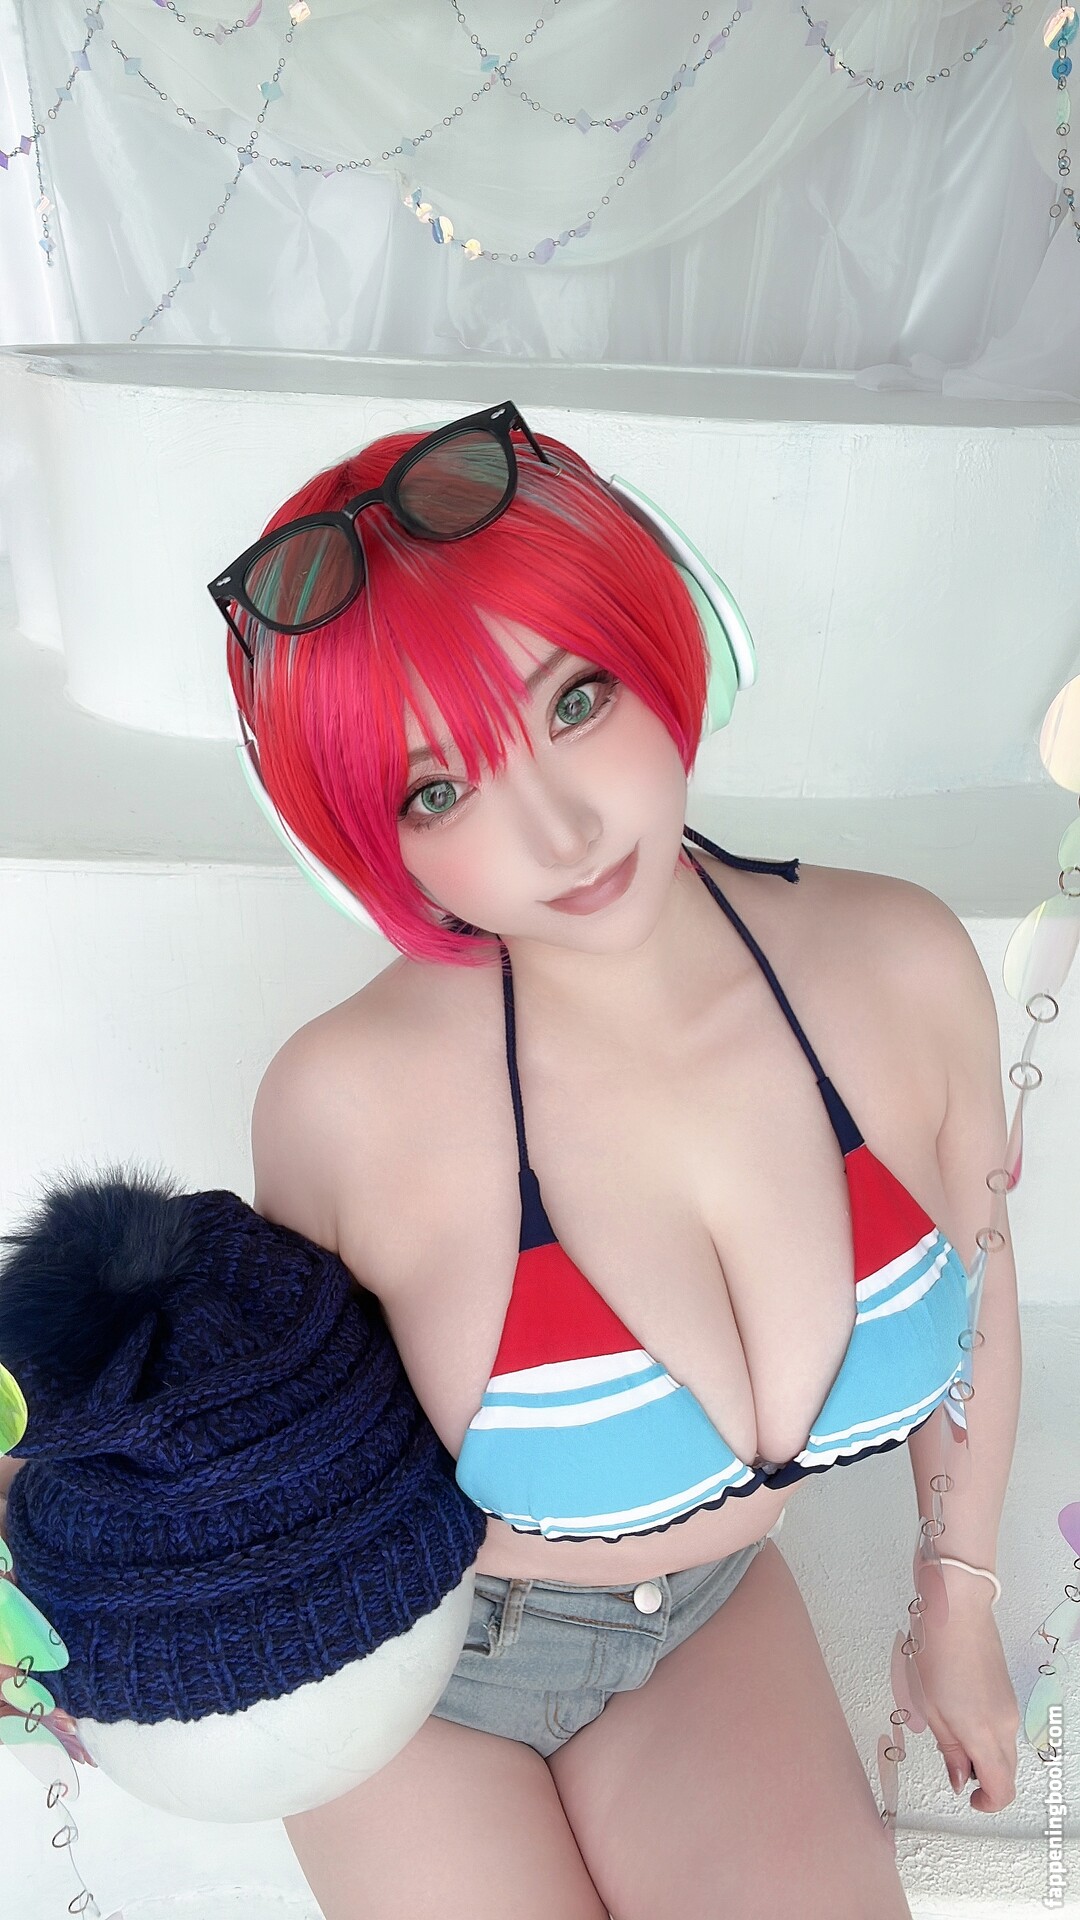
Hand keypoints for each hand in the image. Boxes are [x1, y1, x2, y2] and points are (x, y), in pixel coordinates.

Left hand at [915, 1587, 1019, 1812]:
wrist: (956, 1607)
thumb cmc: (937, 1648)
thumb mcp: (930, 1707)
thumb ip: (949, 1748)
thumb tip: (960, 1777)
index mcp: (983, 1733)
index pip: (1002, 1789)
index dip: (987, 1803)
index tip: (969, 1798)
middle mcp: (1004, 1723)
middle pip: (1006, 1772)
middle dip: (983, 1778)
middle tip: (952, 1764)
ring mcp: (1009, 1706)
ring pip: (1005, 1749)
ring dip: (983, 1754)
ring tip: (949, 1729)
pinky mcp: (1007, 1691)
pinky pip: (1003, 1727)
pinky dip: (986, 1734)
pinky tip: (960, 1712)